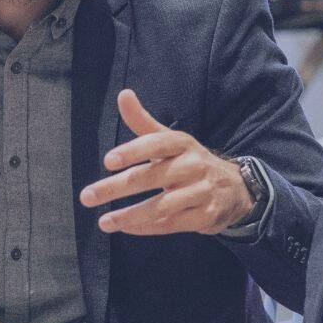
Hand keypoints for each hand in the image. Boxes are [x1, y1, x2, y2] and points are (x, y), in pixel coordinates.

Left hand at [80, 89, 254, 235]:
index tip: (108, 161)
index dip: (133, 151)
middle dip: (116, 188)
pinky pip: (171, 223)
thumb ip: (143, 121)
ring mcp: (202, 192)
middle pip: (152, 176)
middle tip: (87, 196)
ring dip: (129, 214)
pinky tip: (125, 227)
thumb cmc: (189, 161)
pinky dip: (146, 227)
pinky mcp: (205, 216)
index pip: (157, 144)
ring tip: (103, 221)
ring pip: (161, 205)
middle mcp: (194, 165)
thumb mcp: (170, 139)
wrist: (235, 189)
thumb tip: (123, 94)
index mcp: (183, 144)